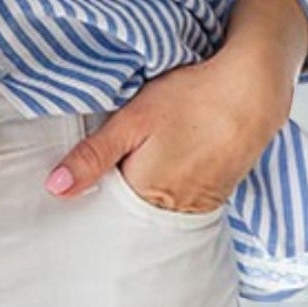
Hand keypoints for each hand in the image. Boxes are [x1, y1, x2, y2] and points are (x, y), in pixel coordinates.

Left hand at [44, 45, 292, 209]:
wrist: (253, 92)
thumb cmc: (191, 100)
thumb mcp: (133, 120)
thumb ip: (94, 156)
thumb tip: (54, 189)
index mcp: (145, 195)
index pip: (105, 212)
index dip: (89, 195)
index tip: (76, 183)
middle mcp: (173, 211)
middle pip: (132, 214)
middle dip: (116, 197)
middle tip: (110, 166)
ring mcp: (199, 206)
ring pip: (157, 209)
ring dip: (144, 192)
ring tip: (141, 161)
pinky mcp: (217, 195)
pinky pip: (183, 203)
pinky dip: (169, 190)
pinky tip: (169, 163)